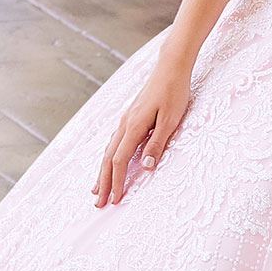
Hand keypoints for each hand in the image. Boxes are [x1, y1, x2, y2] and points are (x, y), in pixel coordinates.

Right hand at [93, 54, 192, 205]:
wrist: (171, 67)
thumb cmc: (174, 92)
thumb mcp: (171, 120)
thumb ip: (157, 143)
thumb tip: (145, 166)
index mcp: (134, 126)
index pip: (119, 161)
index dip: (116, 182)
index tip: (115, 200)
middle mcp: (125, 124)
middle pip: (108, 158)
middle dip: (103, 182)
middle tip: (98, 203)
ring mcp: (126, 119)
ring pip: (108, 150)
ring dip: (103, 171)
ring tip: (97, 189)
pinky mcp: (130, 116)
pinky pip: (114, 142)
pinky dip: (109, 157)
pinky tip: (108, 164)